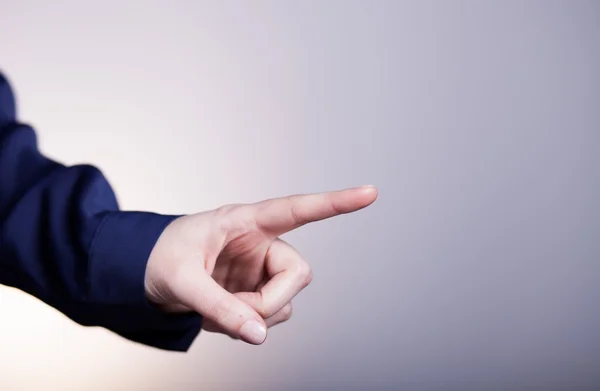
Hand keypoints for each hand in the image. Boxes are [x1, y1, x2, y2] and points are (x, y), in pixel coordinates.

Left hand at [144, 185, 377, 344]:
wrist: (141, 274)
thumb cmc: (160, 259)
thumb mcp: (183, 281)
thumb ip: (220, 307)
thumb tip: (259, 334)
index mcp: (246, 222)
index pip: (297, 209)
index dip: (335, 202)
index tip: (370, 193)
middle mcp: (261, 244)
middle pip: (298, 274)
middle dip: (271, 301)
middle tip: (237, 314)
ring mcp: (260, 270)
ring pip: (286, 301)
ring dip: (255, 315)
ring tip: (215, 312)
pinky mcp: (255, 292)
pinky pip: (270, 316)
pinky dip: (248, 324)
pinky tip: (220, 317)